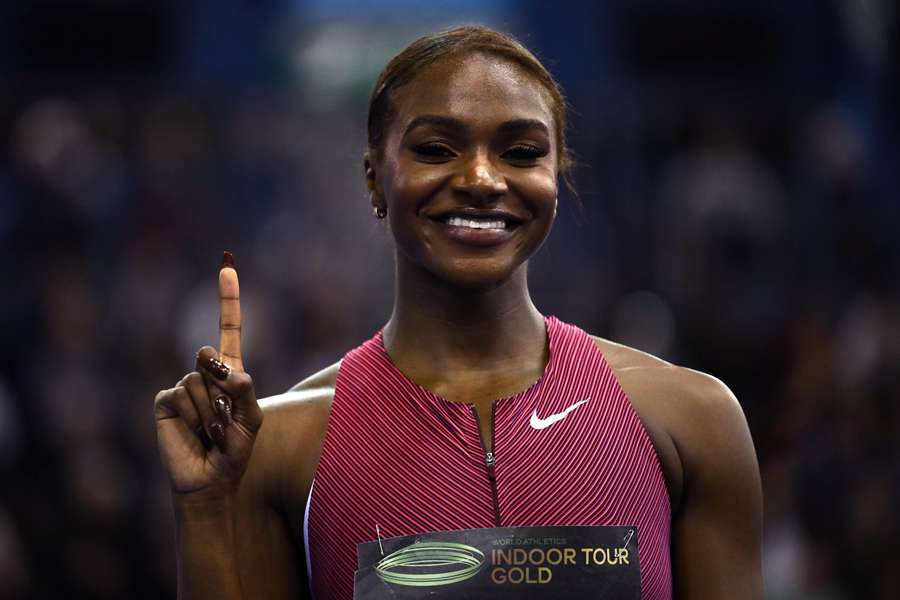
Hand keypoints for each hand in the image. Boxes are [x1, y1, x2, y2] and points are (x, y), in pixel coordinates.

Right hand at [154, 252, 262, 496]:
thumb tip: (223, 368)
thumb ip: (244, 389)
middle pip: (211, 355)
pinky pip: (180, 395)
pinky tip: (194, 432)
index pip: (229, 328)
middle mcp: (205, 374)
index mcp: (230, 372)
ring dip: (210, 411)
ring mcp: (183, 386)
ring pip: (197, 381)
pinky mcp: (165, 401)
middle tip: (224, 418)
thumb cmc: (235, 450)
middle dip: (221, 385)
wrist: (210, 479)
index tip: (227, 265)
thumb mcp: (252, 419)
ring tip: (211, 430)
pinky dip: (193, 416)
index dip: (228, 298)